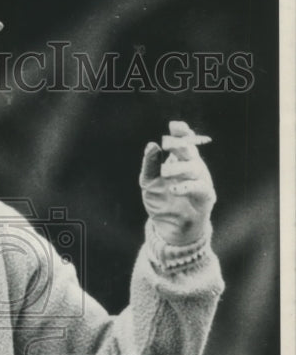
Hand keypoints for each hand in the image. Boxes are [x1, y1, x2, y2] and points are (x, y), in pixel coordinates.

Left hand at [139, 120, 216, 245]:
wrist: (168, 229)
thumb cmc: (161, 201)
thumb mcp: (148, 182)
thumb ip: (149, 165)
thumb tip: (151, 145)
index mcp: (182, 160)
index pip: (185, 141)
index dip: (182, 132)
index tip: (174, 126)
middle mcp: (194, 167)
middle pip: (190, 151)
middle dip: (180, 145)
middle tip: (166, 143)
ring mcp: (201, 181)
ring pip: (195, 168)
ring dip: (179, 167)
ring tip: (165, 171)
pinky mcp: (205, 198)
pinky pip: (199, 189)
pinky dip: (186, 187)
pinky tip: (173, 189)